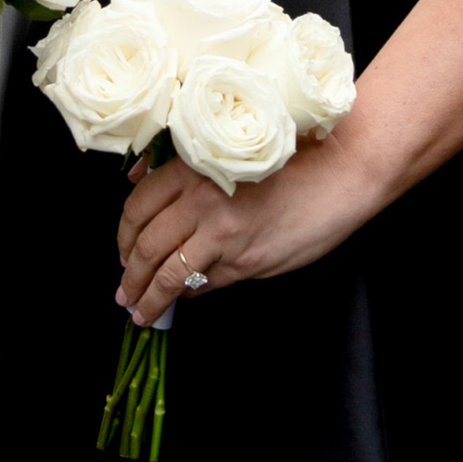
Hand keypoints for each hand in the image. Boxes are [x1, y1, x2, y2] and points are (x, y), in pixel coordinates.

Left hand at [114, 135, 386, 324]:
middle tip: (123, 290)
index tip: (121, 251)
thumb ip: (185, 169)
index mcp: (193, 168)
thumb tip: (138, 180)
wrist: (341, 172)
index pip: (137, 207)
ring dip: (149, 297)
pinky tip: (182, 301)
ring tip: (139, 310)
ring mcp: (223, 234)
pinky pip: (205, 284)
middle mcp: (201, 200)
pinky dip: (189, 295)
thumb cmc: (291, 157)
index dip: (123, 235)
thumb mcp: (229, 151)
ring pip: (168, 273)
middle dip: (129, 274)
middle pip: (145, 245)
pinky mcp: (246, 261)